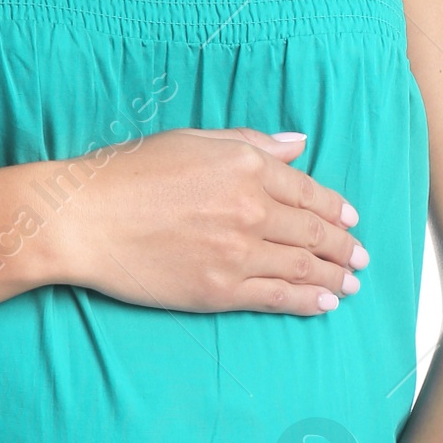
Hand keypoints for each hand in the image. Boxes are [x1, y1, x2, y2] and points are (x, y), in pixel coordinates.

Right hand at [25, 126, 368, 318]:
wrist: (82, 218)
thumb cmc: (125, 172)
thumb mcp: (190, 138)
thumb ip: (249, 141)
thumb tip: (296, 144)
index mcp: (246, 166)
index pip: (307, 190)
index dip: (334, 209)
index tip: (350, 220)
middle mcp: (251, 208)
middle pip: (313, 232)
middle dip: (343, 246)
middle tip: (360, 257)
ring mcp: (237, 252)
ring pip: (302, 267)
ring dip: (334, 276)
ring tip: (352, 284)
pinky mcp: (219, 290)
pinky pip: (276, 297)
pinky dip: (307, 301)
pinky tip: (325, 303)